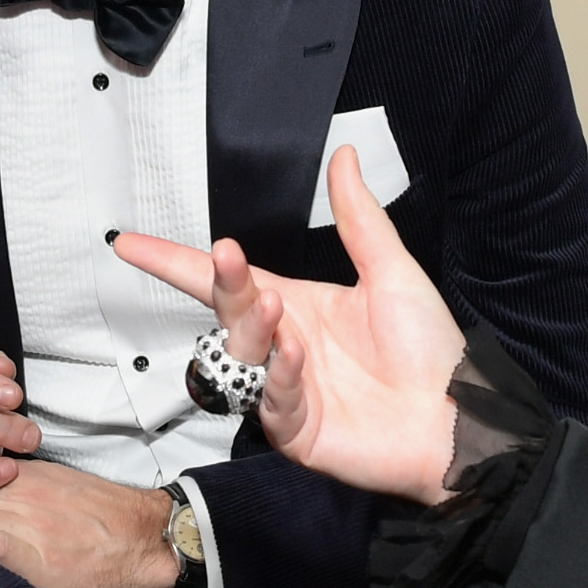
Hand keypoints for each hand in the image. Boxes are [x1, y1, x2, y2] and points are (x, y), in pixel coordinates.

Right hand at [114, 147, 467, 501]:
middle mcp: (282, 346)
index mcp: (297, 306)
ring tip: (276, 308)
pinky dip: (280, 375)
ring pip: (241, 354)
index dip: (176, 261)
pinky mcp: (296, 430)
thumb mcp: (392, 271)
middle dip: (222, 283)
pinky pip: (271, 400)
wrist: (457, 416)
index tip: (130, 242)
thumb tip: (344, 157)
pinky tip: (297, 355)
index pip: (226, 279)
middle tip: (228, 258)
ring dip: (252, 327)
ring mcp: (284, 390)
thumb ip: (359, 219)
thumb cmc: (429, 349)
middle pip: (227, 311)